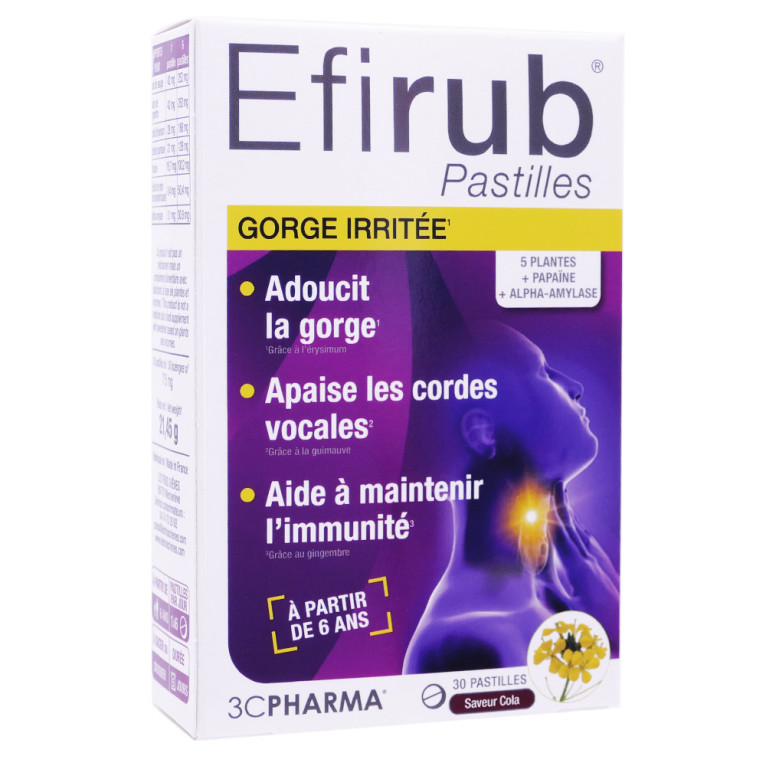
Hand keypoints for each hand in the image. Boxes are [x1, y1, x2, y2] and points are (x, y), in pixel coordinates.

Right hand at [538, 481, 619, 651]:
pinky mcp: (605, 570)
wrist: (631, 631)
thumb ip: (556, 598)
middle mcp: (590, 560)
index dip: (553, 514)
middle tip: (556, 483)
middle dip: (563, 505)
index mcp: (579, 568)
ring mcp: (599, 563)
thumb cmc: (601, 626)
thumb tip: (537, 582)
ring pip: (582, 532)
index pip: (561, 535)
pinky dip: (581, 530)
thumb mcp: (574, 616)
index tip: (547, 495)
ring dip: (572, 514)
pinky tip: (579, 528)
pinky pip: (590, 543)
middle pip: (572, 527)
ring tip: (565, 498)